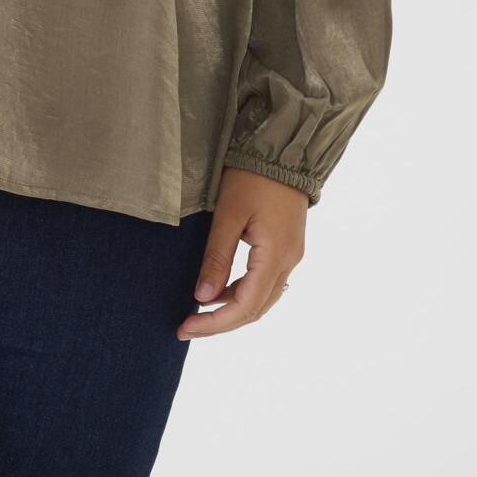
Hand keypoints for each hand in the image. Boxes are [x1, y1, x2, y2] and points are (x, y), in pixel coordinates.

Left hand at [176, 165, 305, 338]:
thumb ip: (216, 257)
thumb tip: (202, 299)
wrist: (283, 148)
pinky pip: (265, 282)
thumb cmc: (252, 176)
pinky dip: (242, 292)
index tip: (185, 328)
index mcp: (275, 256)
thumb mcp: (228, 214)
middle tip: (186, 326)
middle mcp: (289, 261)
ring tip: (199, 313)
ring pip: (262, 298)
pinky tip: (220, 290)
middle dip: (221, 322)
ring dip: (232, 309)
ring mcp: (291, 255)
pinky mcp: (287, 246)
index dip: (214, 323)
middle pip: (255, 309)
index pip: (245, 307)